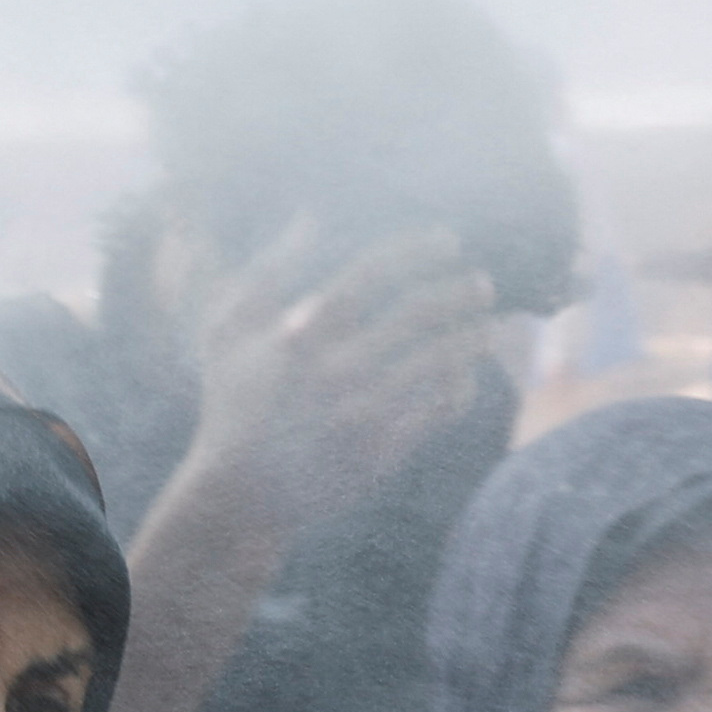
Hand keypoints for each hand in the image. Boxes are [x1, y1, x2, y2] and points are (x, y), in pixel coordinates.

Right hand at [173, 221, 507, 522]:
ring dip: (471, 337)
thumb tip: (310, 217)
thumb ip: (266, 269)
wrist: (237, 495)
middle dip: (459, 292)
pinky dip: (459, 386)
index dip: (417, 249)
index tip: (448, 240)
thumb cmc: (231, 403)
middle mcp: (335, 369)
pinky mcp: (379, 452)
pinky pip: (437, 410)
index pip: (373, 273)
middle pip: (417, 313)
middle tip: (482, 284)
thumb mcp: (225, 330)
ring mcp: (360, 412)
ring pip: (438, 362)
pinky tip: (464, 373)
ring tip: (486, 326)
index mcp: (301, 332)